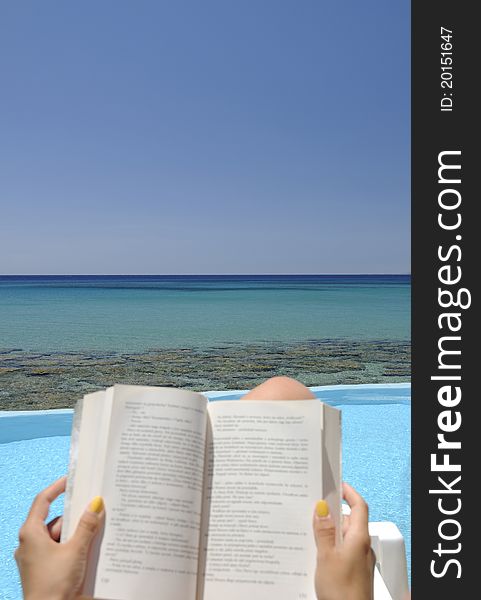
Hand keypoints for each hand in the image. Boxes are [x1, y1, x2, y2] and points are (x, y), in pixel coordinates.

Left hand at [15, 476, 104, 599]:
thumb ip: (87, 525)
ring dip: (77, 534)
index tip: (72, 479)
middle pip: (56, 520)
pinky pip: (60, 551)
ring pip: (59, 537)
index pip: (43, 501)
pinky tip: (90, 548)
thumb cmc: (54, 583)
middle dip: (75, 516)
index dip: (57, 488)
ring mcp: (35, 558)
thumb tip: (96, 503)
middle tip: (94, 507)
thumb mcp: (75, 550)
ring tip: (98, 530)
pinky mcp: (43, 571)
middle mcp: (30, 543)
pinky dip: (74, 547)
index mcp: (31, 533)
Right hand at [313, 483, 374, 599]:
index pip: (359, 506)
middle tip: (313, 506)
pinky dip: (329, 547)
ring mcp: (358, 561)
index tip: (336, 484)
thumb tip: (322, 508)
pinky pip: (341, 552)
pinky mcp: (352, 573)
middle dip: (332, 513)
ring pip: (343, 538)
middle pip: (349, 521)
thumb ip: (324, 531)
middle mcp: (362, 547)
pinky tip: (315, 553)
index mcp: (359, 538)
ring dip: (328, 532)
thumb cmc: (343, 593)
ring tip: (309, 531)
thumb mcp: (326, 556)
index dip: (349, 492)